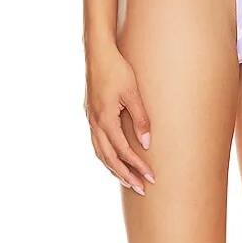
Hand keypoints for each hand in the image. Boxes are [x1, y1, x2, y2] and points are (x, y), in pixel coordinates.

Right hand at [84, 45, 154, 194]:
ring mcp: (90, 119)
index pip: (123, 151)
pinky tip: (113, 159)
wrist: (98, 54)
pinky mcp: (91, 115)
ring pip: (100, 152)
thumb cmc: (118, 70)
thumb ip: (140, 119)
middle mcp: (95, 123)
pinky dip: (105, 156)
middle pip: (109, 158)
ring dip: (114, 168)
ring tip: (128, 181)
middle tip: (141, 189)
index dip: (137, 166)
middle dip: (126, 175)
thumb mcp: (133, 93)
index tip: (151, 177)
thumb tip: (146, 144)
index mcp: (105, 119)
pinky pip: (96, 143)